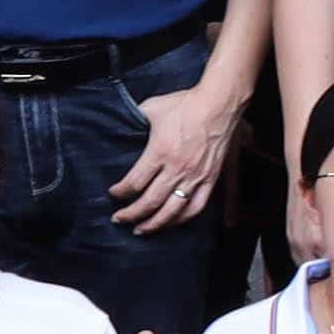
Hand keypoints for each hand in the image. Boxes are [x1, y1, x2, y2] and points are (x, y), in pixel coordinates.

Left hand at [106, 82, 237, 231]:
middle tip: (119, 219)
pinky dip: (181, 220)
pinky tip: (171, 223)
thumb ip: (135, 119)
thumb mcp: (152, 107)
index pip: (134, 183)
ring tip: (141, 230)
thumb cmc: (185, 104)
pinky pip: (195, 207)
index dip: (120, 193)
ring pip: (171, 211)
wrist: (219, 103)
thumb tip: (122, 126)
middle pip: (149, 202)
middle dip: (130, 215)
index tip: (113, 193)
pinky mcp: (210, 179)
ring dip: (154, 224)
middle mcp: (177, 169)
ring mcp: (195, 177)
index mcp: (160, 152)